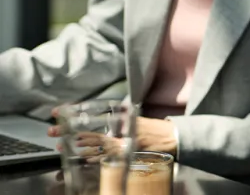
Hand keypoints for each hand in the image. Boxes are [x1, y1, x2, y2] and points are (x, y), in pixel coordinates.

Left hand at [48, 111, 177, 155]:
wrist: (175, 137)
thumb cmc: (158, 129)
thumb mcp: (139, 119)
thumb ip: (123, 119)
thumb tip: (111, 116)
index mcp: (121, 119)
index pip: (94, 115)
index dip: (74, 112)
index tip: (58, 111)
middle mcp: (121, 128)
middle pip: (90, 130)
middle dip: (69, 131)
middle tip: (51, 131)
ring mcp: (125, 141)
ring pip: (96, 144)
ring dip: (78, 146)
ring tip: (61, 146)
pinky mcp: (130, 152)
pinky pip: (110, 156)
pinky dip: (96, 158)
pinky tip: (84, 160)